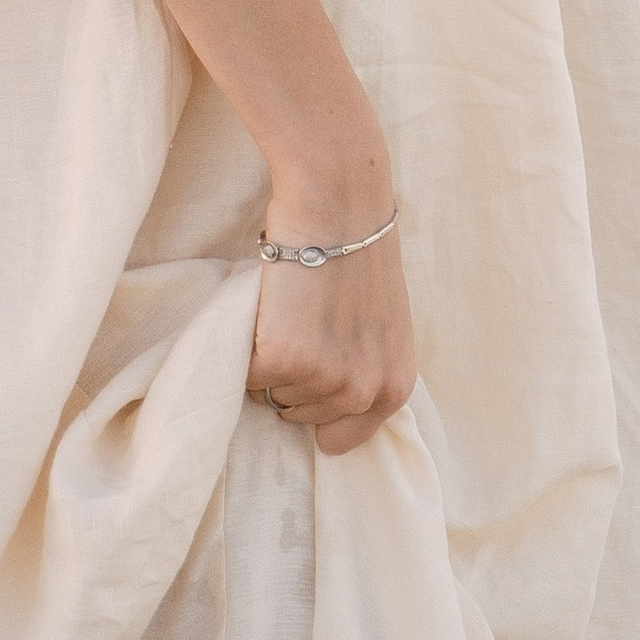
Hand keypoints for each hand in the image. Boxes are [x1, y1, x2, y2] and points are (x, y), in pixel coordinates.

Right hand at [248, 185, 415, 457]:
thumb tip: (328, 403)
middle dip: (292, 377)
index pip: (341, 439)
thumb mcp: (382, 325)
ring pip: (271, 394)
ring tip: (288, 309)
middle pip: (300, 416)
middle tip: (299, 321)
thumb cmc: (356, 251)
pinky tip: (270, 306)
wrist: (338, 201)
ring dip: (269, 359)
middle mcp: (363, 392)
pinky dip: (247, 343)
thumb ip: (365, 367)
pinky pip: (246, 373)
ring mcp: (325, 378)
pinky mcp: (284, 358)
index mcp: (393, 387)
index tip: (308, 372)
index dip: (317, 406)